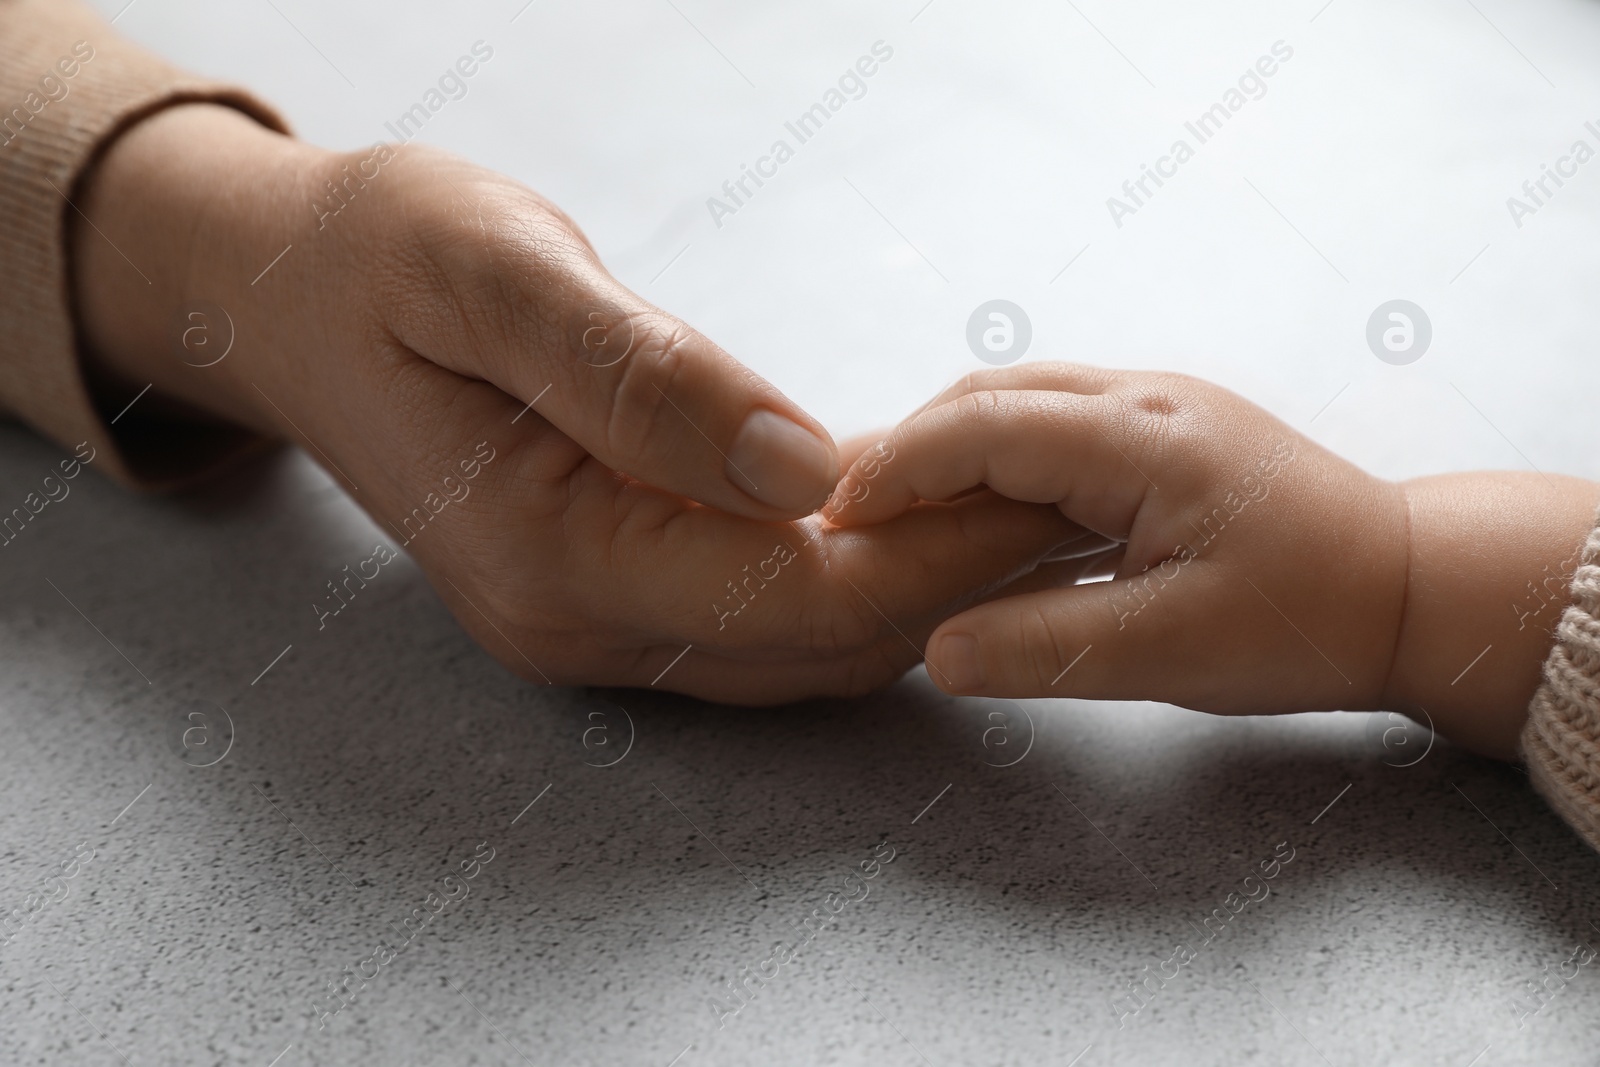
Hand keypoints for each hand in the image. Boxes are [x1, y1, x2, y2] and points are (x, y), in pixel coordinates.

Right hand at [70, 105, 1081, 701]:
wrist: (287, 304)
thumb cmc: (376, 262)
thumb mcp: (493, 274)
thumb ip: (638, 376)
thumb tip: (801, 466)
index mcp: (548, 554)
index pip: (790, 587)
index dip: (933, 550)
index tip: (1051, 493)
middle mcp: (577, 622)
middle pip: (813, 636)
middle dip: (955, 578)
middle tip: (1080, 503)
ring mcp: (593, 624)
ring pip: (800, 643)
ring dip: (921, 586)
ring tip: (1035, 511)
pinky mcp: (611, 594)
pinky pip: (765, 616)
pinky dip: (859, 579)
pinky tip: (923, 518)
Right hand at [825, 363, 1599, 755]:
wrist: (1415, 588)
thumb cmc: (1307, 617)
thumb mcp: (1171, 651)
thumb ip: (1045, 648)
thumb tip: (935, 653)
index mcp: (1142, 438)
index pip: (983, 425)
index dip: (898, 467)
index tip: (837, 518)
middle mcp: (1142, 401)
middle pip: (989, 395)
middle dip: (907, 449)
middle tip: (846, 516)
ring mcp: (1154, 410)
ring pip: (1018, 405)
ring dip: (948, 454)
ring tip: (893, 518)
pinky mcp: (1161, 437)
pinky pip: (1052, 430)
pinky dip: (994, 466)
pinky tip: (971, 519)